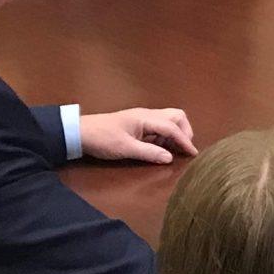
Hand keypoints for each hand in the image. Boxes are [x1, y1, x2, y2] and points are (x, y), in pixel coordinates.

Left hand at [82, 107, 197, 164]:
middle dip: (184, 131)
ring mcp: (142, 118)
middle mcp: (147, 115)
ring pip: (168, 120)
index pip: (173, 128)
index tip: (193, 154)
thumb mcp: (125, 149)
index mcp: (146, 118)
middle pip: (176, 116)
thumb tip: (169, 158)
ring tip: (172, 151)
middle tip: (183, 148)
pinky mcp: (138, 124)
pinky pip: (159, 126)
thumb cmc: (102, 139)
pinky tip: (159, 148)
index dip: (185, 141)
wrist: (80, 132)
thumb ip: (149, 153)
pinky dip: (165, 136)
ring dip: (175, 134)